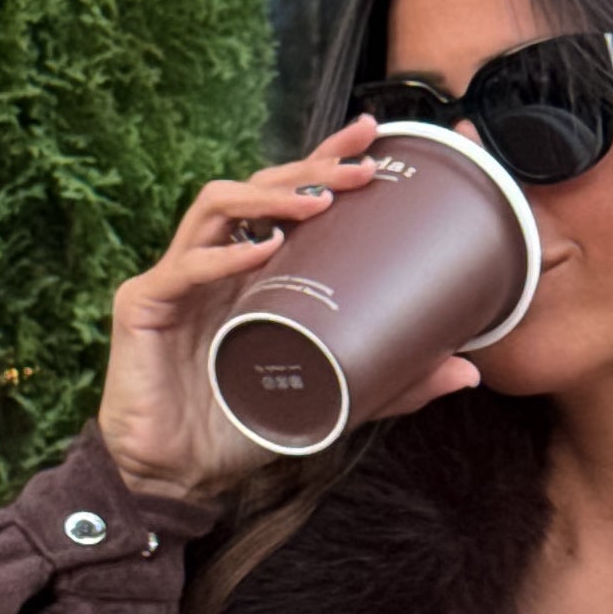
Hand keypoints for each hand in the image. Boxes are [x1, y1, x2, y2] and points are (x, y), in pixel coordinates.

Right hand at [96, 116, 481, 505]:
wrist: (178, 478)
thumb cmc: (245, 426)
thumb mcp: (334, 394)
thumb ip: (392, 378)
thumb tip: (468, 369)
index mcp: (256, 270)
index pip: (291, 195)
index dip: (325, 156)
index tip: (374, 135)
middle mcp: (217, 260)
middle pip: (259, 186)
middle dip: (311, 168)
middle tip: (362, 167)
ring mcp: (179, 278)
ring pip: (217, 205)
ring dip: (270, 195)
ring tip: (320, 203)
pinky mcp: (145, 305)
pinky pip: (184, 267)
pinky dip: (224, 255)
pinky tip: (264, 250)